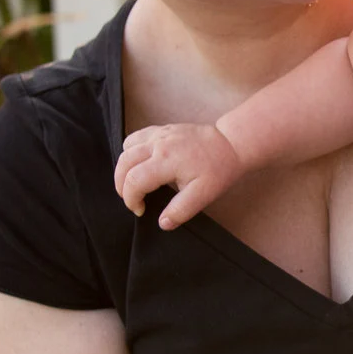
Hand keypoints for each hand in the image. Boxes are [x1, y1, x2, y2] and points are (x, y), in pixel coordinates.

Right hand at [114, 123, 244, 228]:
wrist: (230, 144)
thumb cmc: (218, 169)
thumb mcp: (203, 195)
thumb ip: (181, 211)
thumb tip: (163, 223)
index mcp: (166, 160)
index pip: (133, 181)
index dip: (131, 200)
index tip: (140, 210)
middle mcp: (158, 144)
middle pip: (124, 164)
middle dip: (122, 186)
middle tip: (133, 200)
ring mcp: (158, 134)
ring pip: (126, 149)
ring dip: (124, 168)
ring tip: (134, 184)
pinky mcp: (161, 129)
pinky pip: (135, 138)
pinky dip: (131, 152)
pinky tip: (141, 164)